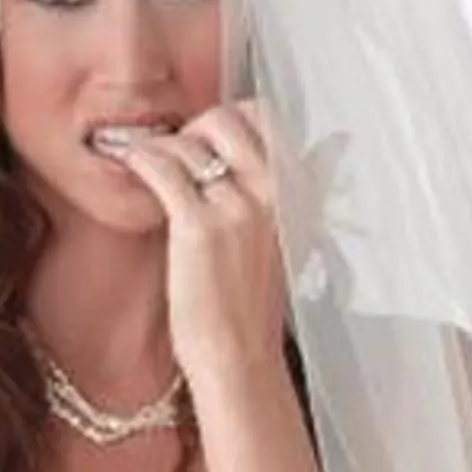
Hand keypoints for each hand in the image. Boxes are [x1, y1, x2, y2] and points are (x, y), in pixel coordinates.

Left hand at [114, 97, 288, 387]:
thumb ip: (308, 184)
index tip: (206, 142)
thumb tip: (337, 142)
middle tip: (176, 156)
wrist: (239, 356)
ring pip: (188, 142)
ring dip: (159, 149)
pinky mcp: (199, 226)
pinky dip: (141, 160)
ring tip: (148, 168)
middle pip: (224, 117)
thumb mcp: (295, 233)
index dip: (227, 119)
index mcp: (296, 189)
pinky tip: (134, 169)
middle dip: (192, 129)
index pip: (264, 115)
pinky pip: (161, 166)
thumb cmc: (255, 300)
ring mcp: (238, 207)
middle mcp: (273, 191)